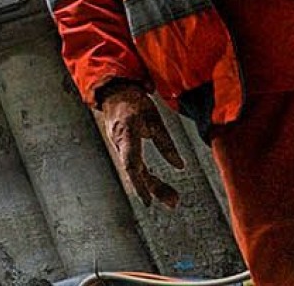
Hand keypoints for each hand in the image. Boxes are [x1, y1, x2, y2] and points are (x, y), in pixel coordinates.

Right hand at [94, 81, 184, 207]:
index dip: (140, 185)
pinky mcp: (123, 147)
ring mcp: (120, 146)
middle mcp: (120, 144)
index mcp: (126, 135)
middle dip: (154, 189)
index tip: (148, 202)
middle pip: (136, 173)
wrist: (114, 91)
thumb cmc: (133, 101)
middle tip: (174, 201)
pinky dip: (146, 178)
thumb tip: (179, 165)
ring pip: (136, 171)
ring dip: (153, 185)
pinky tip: (158, 185)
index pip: (131, 165)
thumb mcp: (153, 117)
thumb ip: (165, 142)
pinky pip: (134, 166)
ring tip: (172, 197)